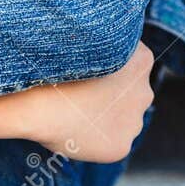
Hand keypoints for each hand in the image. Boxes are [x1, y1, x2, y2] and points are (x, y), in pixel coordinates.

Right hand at [0, 42, 154, 162]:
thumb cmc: (53, 63)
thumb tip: (96, 41)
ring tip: (73, 113)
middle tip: (79, 95)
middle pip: (129, 93)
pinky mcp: (122, 145)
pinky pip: (110, 141)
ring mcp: (135, 120)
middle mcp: (146, 90)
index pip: (129, 65)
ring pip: (122, 118)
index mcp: (142, 59)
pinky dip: (95, 139)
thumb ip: (100, 45)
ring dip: (105, 117)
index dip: (105, 69)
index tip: (85, 73)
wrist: (38, 100)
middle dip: (111, 95)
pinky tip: (74, 131)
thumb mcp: (82, 40)